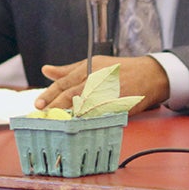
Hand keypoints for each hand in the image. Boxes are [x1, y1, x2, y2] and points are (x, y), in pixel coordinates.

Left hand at [36, 56, 166, 114]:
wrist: (150, 75)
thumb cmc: (120, 70)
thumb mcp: (94, 64)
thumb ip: (69, 70)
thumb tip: (46, 70)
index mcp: (90, 67)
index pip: (66, 81)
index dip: (50, 94)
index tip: (38, 104)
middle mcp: (99, 77)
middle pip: (73, 93)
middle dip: (56, 105)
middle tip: (44, 115)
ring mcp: (110, 91)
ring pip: (85, 104)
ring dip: (71, 114)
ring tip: (58, 122)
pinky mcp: (120, 103)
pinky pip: (102, 113)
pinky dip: (90, 119)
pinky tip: (80, 125)